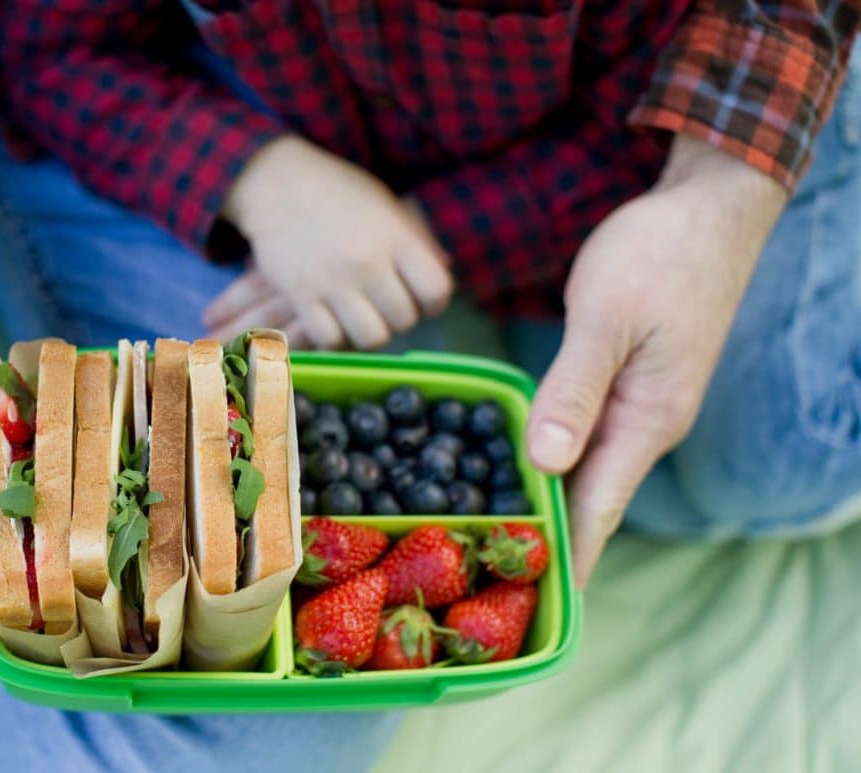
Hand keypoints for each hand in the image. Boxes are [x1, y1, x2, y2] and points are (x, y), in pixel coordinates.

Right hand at [204, 136, 452, 348]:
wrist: (278, 182)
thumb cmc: (340, 192)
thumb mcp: (387, 205)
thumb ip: (418, 239)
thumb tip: (446, 268)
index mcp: (396, 237)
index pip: (437, 292)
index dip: (433, 302)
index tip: (419, 297)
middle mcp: (368, 262)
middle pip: (404, 320)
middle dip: (399, 318)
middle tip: (384, 305)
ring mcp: (333, 281)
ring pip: (370, 338)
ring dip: (369, 333)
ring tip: (360, 317)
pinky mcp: (301, 295)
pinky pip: (329, 340)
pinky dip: (334, 337)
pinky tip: (332, 320)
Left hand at [525, 135, 786, 586]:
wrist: (710, 209)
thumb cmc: (658, 256)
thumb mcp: (607, 318)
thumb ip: (574, 390)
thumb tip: (547, 464)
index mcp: (645, 419)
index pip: (598, 508)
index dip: (565, 557)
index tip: (533, 603)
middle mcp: (647, 424)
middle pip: (593, 499)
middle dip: (551, 542)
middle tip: (496, 581)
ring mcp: (641, 405)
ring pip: (590, 470)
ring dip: (553, 505)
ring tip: (505, 541)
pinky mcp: (630, 384)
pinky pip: (588, 438)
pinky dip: (557, 462)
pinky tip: (527, 472)